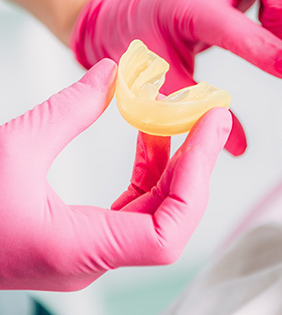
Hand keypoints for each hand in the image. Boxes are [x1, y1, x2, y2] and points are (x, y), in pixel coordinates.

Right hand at [0, 59, 230, 290]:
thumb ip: (71, 109)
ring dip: (173, 164)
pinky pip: (130, 207)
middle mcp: (89, 260)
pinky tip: (149, 137)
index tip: (209, 132)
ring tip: (183, 119)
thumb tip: (113, 73)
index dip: (197, 180)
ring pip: (153, 211)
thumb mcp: (12, 147)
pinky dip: (147, 171)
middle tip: (211, 117)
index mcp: (76, 251)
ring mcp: (86, 252)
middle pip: (169, 217)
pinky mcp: (78, 238)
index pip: (167, 232)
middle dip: (195, 164)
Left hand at [70, 0, 281, 155]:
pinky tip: (272, 14)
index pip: (237, 28)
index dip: (271, 51)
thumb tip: (238, 147)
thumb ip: (193, 113)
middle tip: (274, 38)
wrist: (124, 9)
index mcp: (189, 10)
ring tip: (272, 29)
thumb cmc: (139, 43)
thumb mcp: (156, 83)